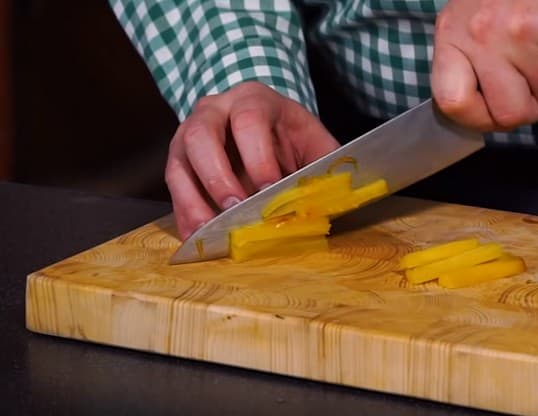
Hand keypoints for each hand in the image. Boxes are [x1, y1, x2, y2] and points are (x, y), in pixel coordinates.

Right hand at [165, 82, 338, 239]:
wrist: (269, 130)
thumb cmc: (293, 140)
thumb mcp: (315, 144)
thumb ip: (325, 166)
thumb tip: (333, 196)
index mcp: (253, 99)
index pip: (249, 120)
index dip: (258, 156)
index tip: (270, 190)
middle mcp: (214, 110)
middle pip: (201, 134)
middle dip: (217, 176)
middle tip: (235, 209)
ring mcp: (189, 133)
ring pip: (178, 162)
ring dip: (192, 200)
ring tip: (210, 231)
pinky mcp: (179, 161)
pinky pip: (174, 188)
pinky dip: (184, 214)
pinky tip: (198, 237)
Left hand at [431, 0, 537, 131]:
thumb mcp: (469, 17)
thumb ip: (469, 60)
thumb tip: (486, 111)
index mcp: (453, 36)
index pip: (453, 103)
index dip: (478, 119)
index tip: (495, 113)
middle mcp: (483, 36)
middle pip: (510, 113)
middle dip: (532, 107)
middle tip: (536, 88)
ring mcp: (520, 31)